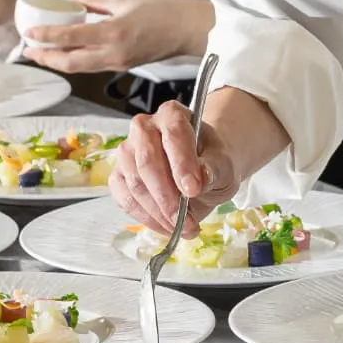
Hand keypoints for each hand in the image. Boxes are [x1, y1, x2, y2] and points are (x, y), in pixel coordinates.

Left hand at [21, 0, 213, 75]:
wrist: (185, 31)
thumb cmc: (161, 11)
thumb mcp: (124, 0)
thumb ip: (95, 3)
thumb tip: (71, 1)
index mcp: (113, 32)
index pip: (72, 37)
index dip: (47, 36)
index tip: (29, 33)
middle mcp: (112, 53)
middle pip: (69, 62)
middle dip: (45, 58)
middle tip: (27, 50)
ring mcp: (116, 63)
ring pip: (79, 68)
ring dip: (57, 62)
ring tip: (40, 53)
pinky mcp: (121, 67)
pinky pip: (91, 67)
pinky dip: (73, 61)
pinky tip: (64, 54)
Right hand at [108, 97, 239, 236]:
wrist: (201, 171)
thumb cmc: (211, 162)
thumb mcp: (223, 163)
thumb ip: (213, 168)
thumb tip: (200, 179)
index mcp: (172, 114)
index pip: (173, 135)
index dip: (182, 164)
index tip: (193, 190)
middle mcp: (143, 128)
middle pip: (148, 162)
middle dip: (168, 197)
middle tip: (187, 221)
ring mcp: (127, 152)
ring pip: (135, 184)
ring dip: (159, 213)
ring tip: (184, 228)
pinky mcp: (118, 176)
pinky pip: (125, 199)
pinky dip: (146, 218)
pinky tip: (166, 226)